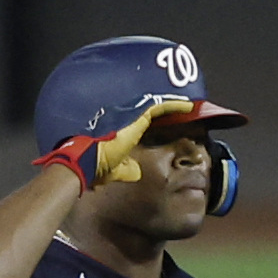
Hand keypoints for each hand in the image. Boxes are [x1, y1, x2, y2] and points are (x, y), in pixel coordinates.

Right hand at [32, 96, 194, 189]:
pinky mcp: (138, 118)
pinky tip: (188, 105)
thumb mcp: (117, 170)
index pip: (146, 124)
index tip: (173, 123)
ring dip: (174, 106)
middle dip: (169, 110)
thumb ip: (127, 169)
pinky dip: (175, 106)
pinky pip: (160, 108)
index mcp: (126, 134)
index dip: (160, 122)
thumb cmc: (97, 167)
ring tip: (189, 105)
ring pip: (158, 107)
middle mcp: (129, 123)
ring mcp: (133, 119)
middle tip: (185, 109)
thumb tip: (135, 172)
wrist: (87, 161)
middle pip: (153, 112)